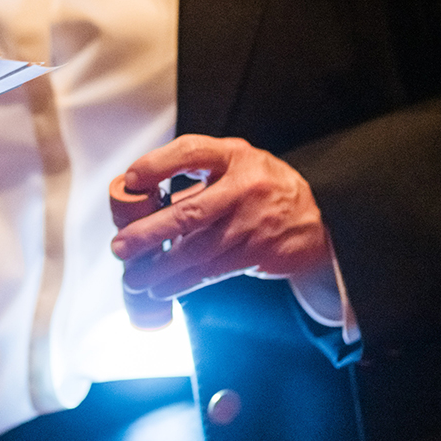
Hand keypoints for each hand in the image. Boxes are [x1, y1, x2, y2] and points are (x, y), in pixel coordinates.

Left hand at [110, 135, 331, 299]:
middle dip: (147, 234)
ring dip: (160, 267)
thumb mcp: (234, 168)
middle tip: (120, 247)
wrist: (319, 219)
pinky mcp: (258, 252)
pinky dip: (183, 282)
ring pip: (196, 250)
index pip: (191, 152)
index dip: (158, 165)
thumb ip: (195, 182)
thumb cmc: (261, 190)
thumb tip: (141, 206)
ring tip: (134, 277)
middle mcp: (244, 187)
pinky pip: (212, 271)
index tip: (131, 180)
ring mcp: (252, 222)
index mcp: (233, 157)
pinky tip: (162, 288)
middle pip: (187, 213)